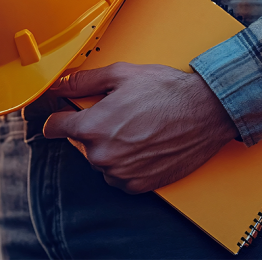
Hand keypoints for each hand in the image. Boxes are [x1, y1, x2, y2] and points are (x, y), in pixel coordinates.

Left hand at [42, 62, 237, 193]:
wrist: (206, 113)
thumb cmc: (167, 92)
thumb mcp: (120, 75)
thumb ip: (83, 81)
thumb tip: (59, 84)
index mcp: (93, 127)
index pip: (55, 128)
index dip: (57, 118)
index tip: (60, 116)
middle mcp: (102, 155)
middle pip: (80, 143)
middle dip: (92, 129)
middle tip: (117, 114)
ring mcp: (120, 173)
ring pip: (100, 160)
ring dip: (109, 147)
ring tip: (134, 128)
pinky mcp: (138, 185)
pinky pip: (118, 175)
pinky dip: (125, 163)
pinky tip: (142, 144)